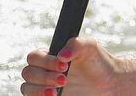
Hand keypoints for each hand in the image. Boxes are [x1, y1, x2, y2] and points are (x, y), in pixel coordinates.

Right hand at [20, 37, 135, 95]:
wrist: (109, 83)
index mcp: (49, 57)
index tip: (64, 66)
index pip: (34, 57)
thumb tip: (61, 55)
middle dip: (44, 77)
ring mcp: (44, 87)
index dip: (46, 61)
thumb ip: (76, 44)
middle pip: (28, 73)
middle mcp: (43, 71)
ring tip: (56, 92)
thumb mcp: (90, 47)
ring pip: (27, 88)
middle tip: (64, 80)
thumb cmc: (98, 62)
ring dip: (38, 90)